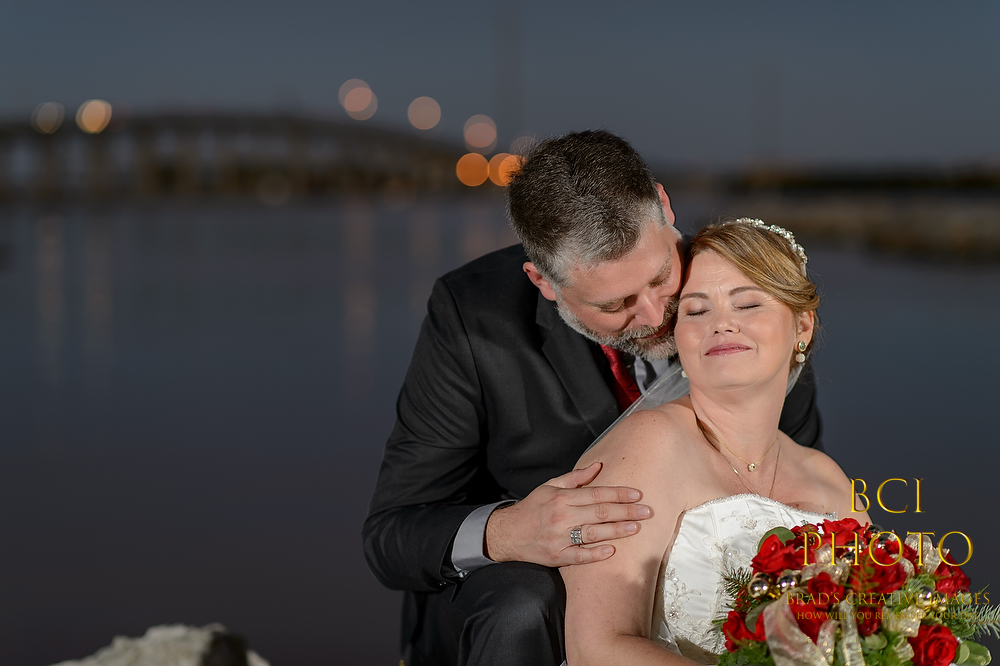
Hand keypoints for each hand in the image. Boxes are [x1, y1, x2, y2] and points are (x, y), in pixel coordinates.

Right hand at [484, 462, 651, 566]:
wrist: (507, 533)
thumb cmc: (532, 508)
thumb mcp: (550, 487)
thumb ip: (575, 478)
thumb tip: (598, 466)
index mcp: (561, 498)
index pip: (596, 494)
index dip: (618, 493)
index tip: (637, 494)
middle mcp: (562, 516)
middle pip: (599, 513)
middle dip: (626, 511)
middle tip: (647, 512)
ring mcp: (559, 538)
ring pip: (593, 533)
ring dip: (617, 531)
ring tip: (636, 528)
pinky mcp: (557, 556)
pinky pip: (580, 556)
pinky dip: (596, 553)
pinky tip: (612, 551)